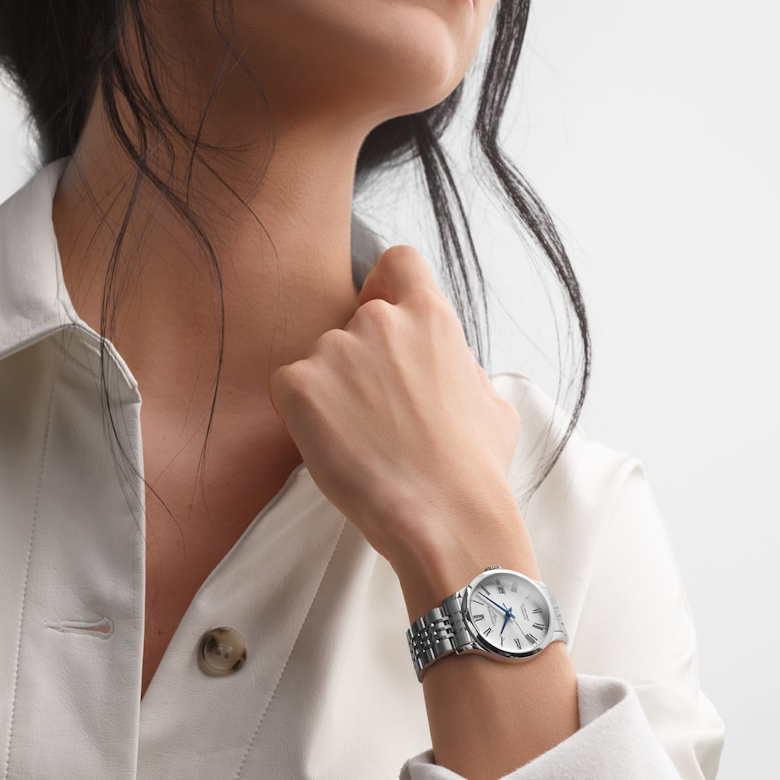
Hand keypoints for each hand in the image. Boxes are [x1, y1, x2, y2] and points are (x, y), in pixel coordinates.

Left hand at [268, 244, 521, 568]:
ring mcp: (335, 350)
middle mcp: (379, 321)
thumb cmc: (473, 471)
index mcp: (431, 317)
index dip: (386, 287)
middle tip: (376, 415)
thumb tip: (448, 368)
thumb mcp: (491, 402)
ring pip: (320, 361)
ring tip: (361, 442)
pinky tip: (333, 446)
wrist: (444, 516)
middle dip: (360, 362)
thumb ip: (459, 368)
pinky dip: (302, 415)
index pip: (397, 264)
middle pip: (353, 322)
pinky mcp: (299, 385)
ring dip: (332, 393)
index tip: (385, 317)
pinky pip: (288, 389)